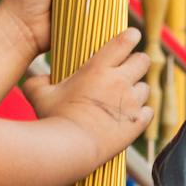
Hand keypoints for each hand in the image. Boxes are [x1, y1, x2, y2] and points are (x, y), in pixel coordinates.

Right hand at [20, 27, 152, 163]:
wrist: (70, 149)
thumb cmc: (53, 120)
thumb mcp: (39, 96)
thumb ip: (37, 82)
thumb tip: (38, 79)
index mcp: (97, 68)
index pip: (125, 41)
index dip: (131, 36)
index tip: (131, 36)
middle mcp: (119, 82)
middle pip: (143, 60)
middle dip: (137, 62)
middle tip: (128, 70)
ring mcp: (130, 103)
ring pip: (145, 87)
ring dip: (136, 90)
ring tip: (123, 99)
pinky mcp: (137, 123)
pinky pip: (148, 111)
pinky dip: (141, 113)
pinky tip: (128, 117)